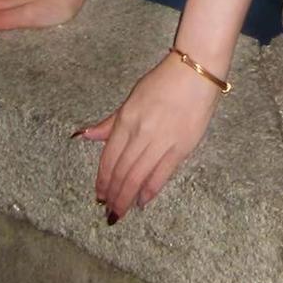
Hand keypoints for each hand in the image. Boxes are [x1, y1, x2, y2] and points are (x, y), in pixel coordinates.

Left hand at [73, 53, 221, 221]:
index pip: (109, 157)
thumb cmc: (163, 81)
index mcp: (127, 119)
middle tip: (109, 210)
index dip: (103, 179)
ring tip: (120, 211)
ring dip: (127, 196)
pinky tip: (142, 201)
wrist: (197, 72)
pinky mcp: (182, 147)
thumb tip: (85, 136)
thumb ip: (111, 122)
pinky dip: (150, 190)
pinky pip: (162, 174)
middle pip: (122, 170)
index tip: (99, 194)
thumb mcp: (133, 97)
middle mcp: (141, 132)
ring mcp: (162, 141)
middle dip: (113, 193)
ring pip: (138, 176)